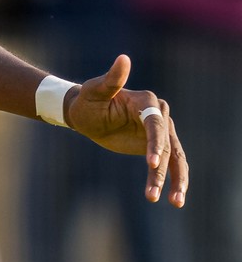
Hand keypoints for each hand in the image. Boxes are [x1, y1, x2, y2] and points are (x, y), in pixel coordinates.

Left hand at [66, 55, 188, 206]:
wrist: (87, 113)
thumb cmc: (87, 101)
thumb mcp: (94, 91)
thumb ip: (111, 79)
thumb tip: (123, 59)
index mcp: (147, 102)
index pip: (155, 124)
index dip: (155, 143)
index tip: (151, 164)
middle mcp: (159, 115)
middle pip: (167, 144)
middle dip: (163, 169)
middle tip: (155, 194)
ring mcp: (160, 132)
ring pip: (174, 158)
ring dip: (175, 181)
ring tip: (175, 202)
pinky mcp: (156, 147)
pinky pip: (169, 165)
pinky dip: (171, 181)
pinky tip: (171, 200)